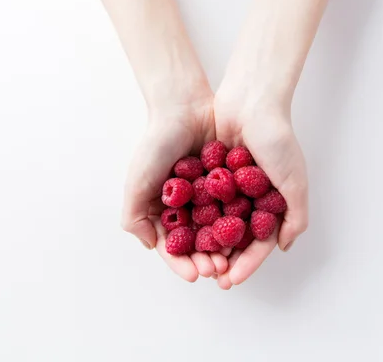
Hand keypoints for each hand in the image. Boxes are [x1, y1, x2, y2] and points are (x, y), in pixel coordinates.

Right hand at [121, 88, 227, 281]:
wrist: (184, 108)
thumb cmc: (156, 144)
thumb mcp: (137, 181)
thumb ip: (135, 217)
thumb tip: (151, 246)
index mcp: (164, 210)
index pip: (173, 246)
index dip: (182, 263)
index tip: (195, 275)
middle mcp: (187, 207)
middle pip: (198, 243)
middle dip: (207, 260)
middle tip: (218, 270)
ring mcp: (209, 196)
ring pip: (219, 230)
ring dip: (225, 248)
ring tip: (233, 258)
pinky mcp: (229, 184)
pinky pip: (236, 208)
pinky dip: (240, 223)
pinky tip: (247, 235)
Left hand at [213, 88, 308, 288]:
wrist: (250, 100)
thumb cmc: (277, 139)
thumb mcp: (295, 180)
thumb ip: (294, 216)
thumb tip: (283, 247)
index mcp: (273, 202)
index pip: (260, 242)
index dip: (248, 262)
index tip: (233, 279)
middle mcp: (251, 197)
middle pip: (236, 237)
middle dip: (224, 258)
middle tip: (210, 276)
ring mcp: (230, 186)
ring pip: (216, 223)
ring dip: (207, 243)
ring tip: (195, 260)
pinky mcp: (212, 173)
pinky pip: (201, 201)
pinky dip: (194, 217)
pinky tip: (182, 233)